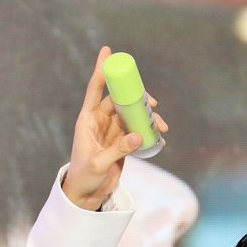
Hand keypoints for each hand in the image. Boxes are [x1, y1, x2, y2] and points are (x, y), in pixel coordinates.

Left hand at [62, 46, 168, 210]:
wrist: (87, 196)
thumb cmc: (84, 178)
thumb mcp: (99, 164)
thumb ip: (118, 149)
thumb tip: (140, 135)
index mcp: (87, 120)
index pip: (95, 89)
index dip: (101, 69)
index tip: (108, 51)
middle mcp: (99, 122)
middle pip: (119, 99)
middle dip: (136, 98)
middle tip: (152, 104)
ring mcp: (111, 131)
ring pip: (131, 114)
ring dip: (146, 116)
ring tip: (161, 125)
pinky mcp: (121, 143)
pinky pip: (136, 130)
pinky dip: (148, 130)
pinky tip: (159, 135)